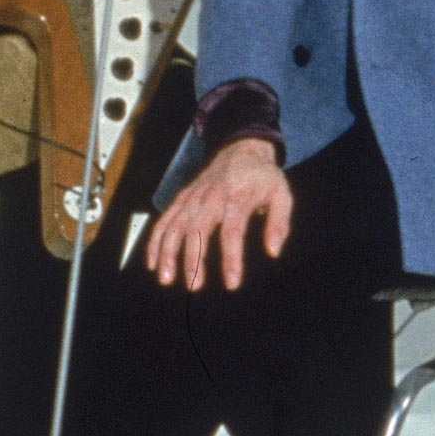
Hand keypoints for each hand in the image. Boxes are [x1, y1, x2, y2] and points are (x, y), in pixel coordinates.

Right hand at [145, 137, 292, 290]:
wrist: (241, 148)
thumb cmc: (262, 177)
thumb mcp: (281, 194)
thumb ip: (279, 223)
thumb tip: (273, 252)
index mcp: (237, 196)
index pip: (232, 231)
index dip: (231, 259)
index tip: (232, 284)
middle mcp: (210, 196)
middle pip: (197, 229)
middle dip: (193, 259)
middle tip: (194, 286)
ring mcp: (193, 197)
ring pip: (174, 225)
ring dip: (167, 253)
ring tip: (166, 279)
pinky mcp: (182, 198)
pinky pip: (164, 220)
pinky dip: (155, 241)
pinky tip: (153, 264)